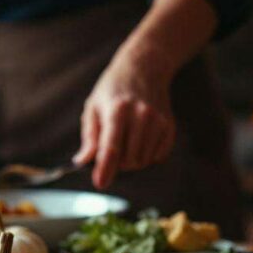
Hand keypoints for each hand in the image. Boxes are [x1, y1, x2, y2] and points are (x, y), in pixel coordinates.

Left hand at [72, 56, 175, 189]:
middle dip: (116, 163)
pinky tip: (140, 139)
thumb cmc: (113, 90)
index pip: (111, 147)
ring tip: (125, 141)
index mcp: (117, 111)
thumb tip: (82, 161)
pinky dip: (147, 155)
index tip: (100, 183)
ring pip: (143, 161)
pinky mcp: (169, 126)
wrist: (144, 68)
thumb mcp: (93, 107)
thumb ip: (90, 137)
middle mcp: (141, 116)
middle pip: (128, 160)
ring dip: (131, 161)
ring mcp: (158, 121)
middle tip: (110, 150)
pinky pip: (157, 157)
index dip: (105, 168)